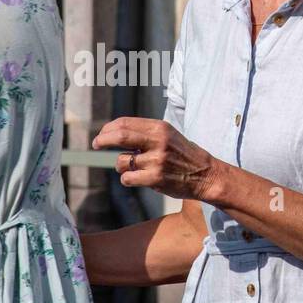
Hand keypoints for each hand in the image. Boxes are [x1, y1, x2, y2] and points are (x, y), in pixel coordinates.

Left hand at [92, 116, 224, 202]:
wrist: (206, 174)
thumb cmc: (183, 154)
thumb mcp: (168, 134)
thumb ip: (144, 132)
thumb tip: (113, 131)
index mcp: (160, 127)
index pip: (125, 123)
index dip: (108, 128)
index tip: (101, 135)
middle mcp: (158, 141)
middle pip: (119, 136)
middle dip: (102, 140)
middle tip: (95, 144)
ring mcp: (157, 160)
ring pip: (122, 161)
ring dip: (121, 166)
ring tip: (134, 168)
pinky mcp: (155, 178)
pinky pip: (128, 178)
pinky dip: (128, 179)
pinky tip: (138, 179)